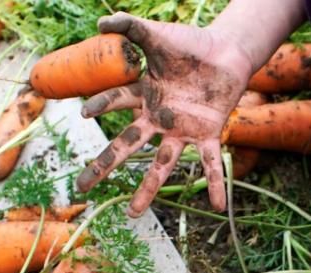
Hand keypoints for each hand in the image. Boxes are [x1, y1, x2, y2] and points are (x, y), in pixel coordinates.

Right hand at [77, 12, 253, 216]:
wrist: (228, 52)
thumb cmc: (192, 45)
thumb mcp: (158, 36)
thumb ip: (130, 28)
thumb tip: (100, 22)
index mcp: (146, 96)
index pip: (116, 103)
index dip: (101, 106)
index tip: (84, 113)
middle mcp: (160, 119)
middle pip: (126, 146)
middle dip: (104, 166)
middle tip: (83, 186)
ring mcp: (183, 130)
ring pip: (161, 164)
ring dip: (148, 189)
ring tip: (132, 213)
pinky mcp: (208, 133)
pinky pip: (211, 163)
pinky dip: (215, 183)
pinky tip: (217, 205)